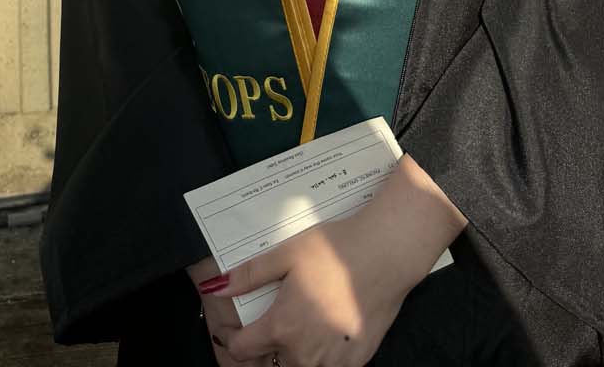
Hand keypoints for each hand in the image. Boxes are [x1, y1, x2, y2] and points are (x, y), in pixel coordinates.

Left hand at [188, 152, 465, 366]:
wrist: (386, 254)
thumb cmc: (335, 249)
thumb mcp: (287, 253)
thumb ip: (250, 274)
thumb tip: (217, 287)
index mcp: (282, 327)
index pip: (242, 350)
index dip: (232, 339)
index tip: (234, 329)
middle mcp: (304, 354)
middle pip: (270, 365)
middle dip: (263, 351)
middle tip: (268, 327)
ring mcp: (332, 363)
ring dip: (291, 357)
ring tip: (296, 329)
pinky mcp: (356, 362)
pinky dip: (320, 357)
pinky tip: (325, 331)